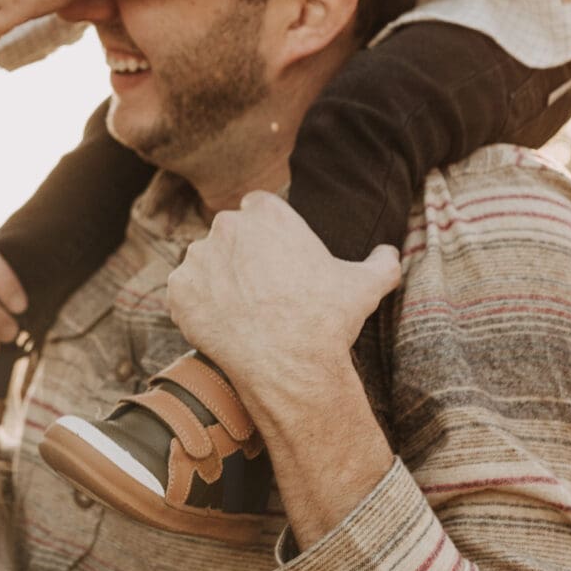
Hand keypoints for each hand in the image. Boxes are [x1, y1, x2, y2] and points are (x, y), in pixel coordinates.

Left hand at [165, 192, 401, 418]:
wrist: (289, 364)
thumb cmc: (326, 320)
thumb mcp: (366, 285)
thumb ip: (382, 262)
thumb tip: (392, 254)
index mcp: (268, 213)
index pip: (258, 207)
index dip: (266, 231)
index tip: (275, 256)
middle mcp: (228, 227)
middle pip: (229, 233)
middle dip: (240, 255)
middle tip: (259, 289)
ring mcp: (198, 258)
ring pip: (204, 263)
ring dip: (216, 280)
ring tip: (240, 311)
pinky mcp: (178, 291)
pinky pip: (183, 293)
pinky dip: (195, 306)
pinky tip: (221, 325)